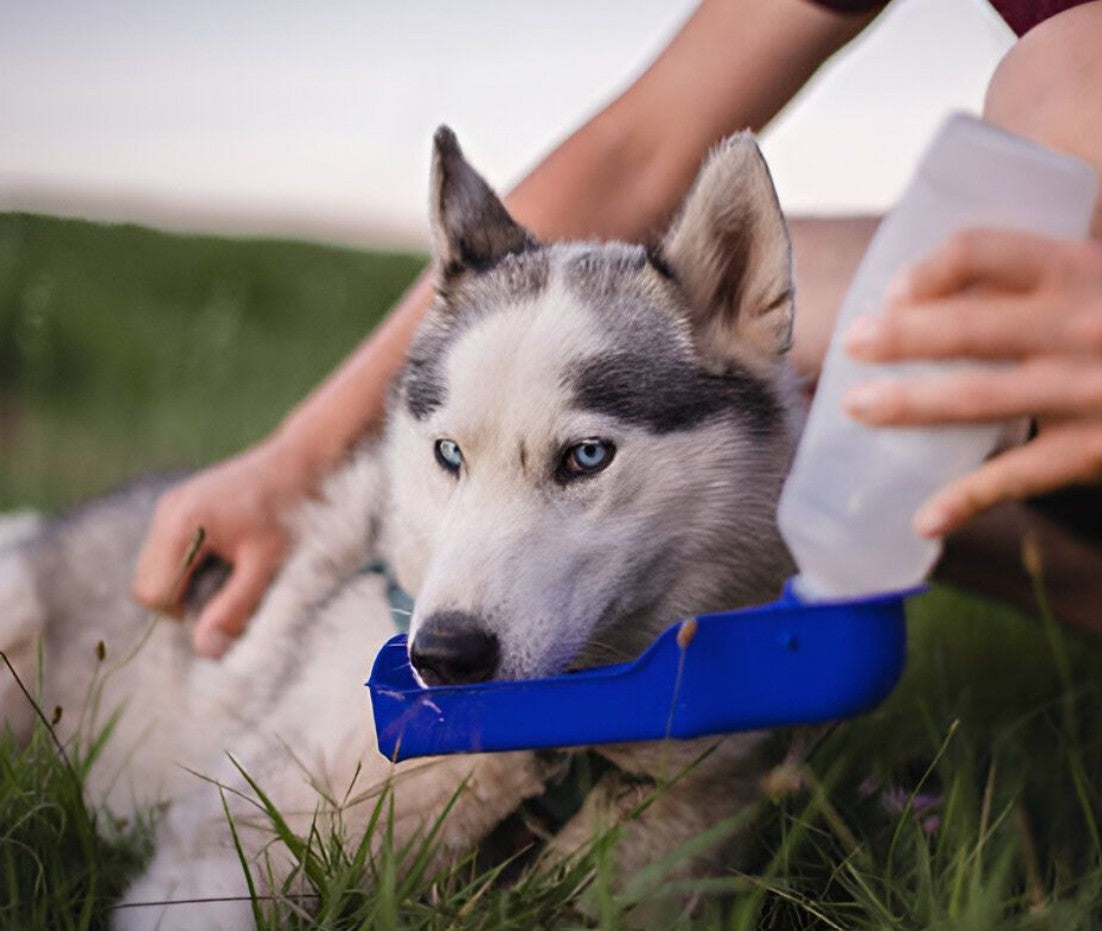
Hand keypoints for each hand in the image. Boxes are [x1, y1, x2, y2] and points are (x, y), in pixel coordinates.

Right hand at [132, 434, 318, 657]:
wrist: (302, 461)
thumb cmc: (291, 513)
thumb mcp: (266, 566)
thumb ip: (234, 609)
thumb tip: (204, 650)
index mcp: (181, 525)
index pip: (153, 595)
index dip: (185, 614)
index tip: (225, 604)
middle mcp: (167, 511)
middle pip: (147, 583)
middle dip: (182, 599)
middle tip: (230, 589)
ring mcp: (172, 503)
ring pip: (156, 567)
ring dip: (187, 581)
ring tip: (233, 569)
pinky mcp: (182, 502)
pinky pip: (169, 549)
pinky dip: (192, 562)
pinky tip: (229, 552)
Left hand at [841, 228, 1101, 538]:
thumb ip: (1039, 279)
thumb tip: (936, 294)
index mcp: (1080, 268)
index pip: (985, 250)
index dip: (931, 267)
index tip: (895, 289)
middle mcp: (1082, 325)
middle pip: (970, 327)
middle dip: (901, 338)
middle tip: (852, 344)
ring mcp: (1089, 391)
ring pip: (979, 399)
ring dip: (909, 406)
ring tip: (855, 408)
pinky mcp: (1096, 449)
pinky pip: (1018, 476)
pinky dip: (966, 500)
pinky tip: (924, 521)